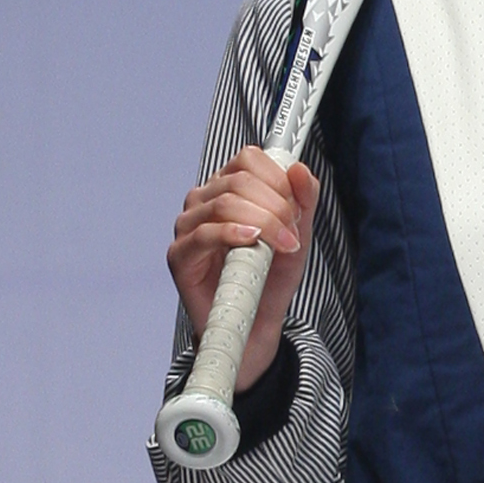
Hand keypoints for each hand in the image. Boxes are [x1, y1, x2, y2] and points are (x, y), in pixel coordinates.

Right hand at [166, 146, 316, 389]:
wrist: (256, 323)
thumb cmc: (270, 278)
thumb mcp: (297, 236)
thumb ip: (303, 202)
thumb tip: (300, 169)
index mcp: (227, 188)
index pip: (248, 159)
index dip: (278, 178)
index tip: (296, 209)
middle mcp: (203, 201)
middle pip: (239, 180)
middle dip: (276, 205)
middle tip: (293, 235)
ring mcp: (188, 226)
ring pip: (224, 203)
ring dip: (263, 222)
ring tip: (283, 246)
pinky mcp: (180, 255)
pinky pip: (204, 234)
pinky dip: (232, 234)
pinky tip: (252, 242)